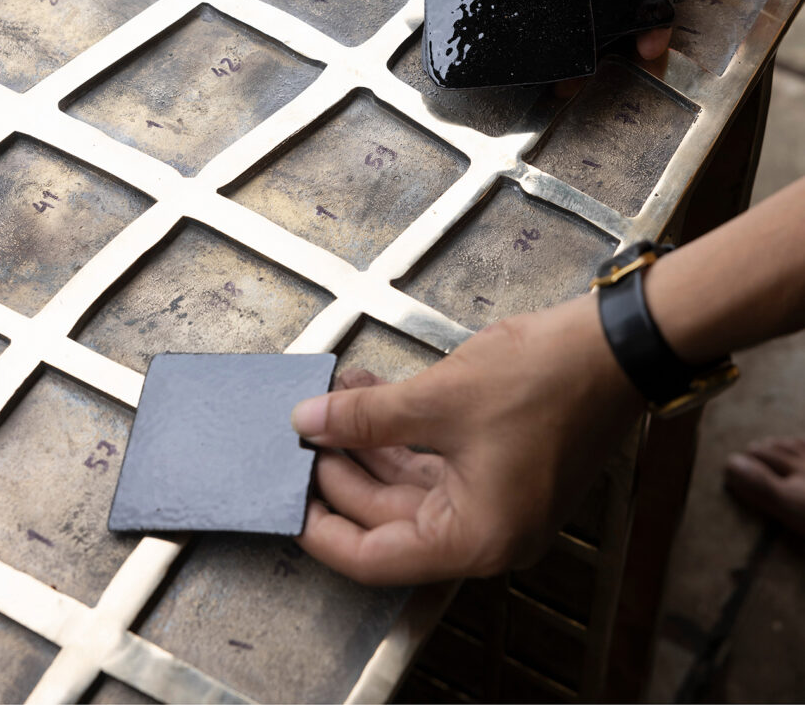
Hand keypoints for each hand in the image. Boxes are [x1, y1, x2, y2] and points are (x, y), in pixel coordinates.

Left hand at [292, 294, 641, 585]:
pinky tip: (370, 393)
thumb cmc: (544, 379)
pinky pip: (436, 460)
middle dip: (342, 470)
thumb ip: (366, 417)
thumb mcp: (440, 398)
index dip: (324, 529)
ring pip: (411, 484)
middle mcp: (488, 530)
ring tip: (332, 400)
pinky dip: (401, 431)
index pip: (376, 556)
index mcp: (476, 537)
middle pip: (390, 518)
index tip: (286, 498)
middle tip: (303, 432)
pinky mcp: (503, 464)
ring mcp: (498, 498)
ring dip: (370, 443)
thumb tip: (308, 423)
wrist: (616, 346)